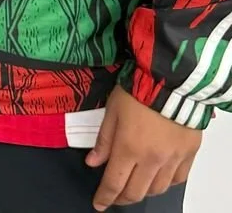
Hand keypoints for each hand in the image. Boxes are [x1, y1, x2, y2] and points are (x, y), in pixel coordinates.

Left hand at [87, 87, 200, 208]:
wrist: (172, 82)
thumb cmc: (138, 91)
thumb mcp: (112, 111)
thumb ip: (103, 140)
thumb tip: (93, 162)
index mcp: (129, 148)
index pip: (114, 183)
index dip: (105, 197)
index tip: (99, 204)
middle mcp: (152, 159)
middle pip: (136, 192)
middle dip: (122, 198)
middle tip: (114, 197)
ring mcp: (172, 159)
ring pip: (157, 189)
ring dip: (143, 192)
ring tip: (133, 187)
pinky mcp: (188, 155)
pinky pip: (177, 179)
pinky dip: (165, 183)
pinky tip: (157, 178)